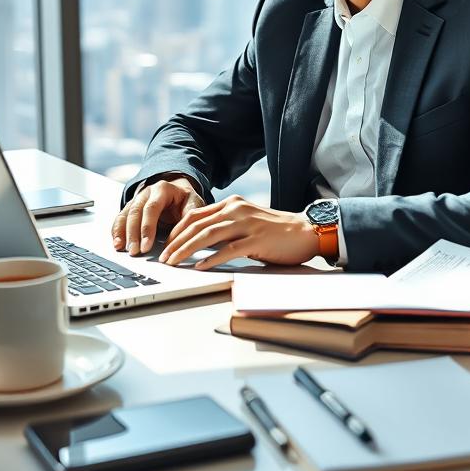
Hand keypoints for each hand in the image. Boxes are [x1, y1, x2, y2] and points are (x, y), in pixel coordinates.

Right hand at [112, 175, 204, 255]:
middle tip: (134, 252)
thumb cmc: (185, 199)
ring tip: (120, 248)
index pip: (152, 208)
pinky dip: (117, 231)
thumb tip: (187, 233)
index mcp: (162, 189)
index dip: (147, 227)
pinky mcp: (131, 208)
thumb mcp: (193, 203)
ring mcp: (137, 199)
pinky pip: (121, 218)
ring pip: (126, 215)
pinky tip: (116, 243)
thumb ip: (189, 216)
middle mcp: (147, 192)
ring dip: (122, 233)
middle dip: (133, 234)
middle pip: (136, 212)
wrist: (178, 191)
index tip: (146, 246)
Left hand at [159, 195, 319, 270]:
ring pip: (208, 235)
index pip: (196, 214)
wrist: (306, 231)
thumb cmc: (276, 230)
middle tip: (164, 256)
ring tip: (175, 262)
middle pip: (197, 224)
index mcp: (232, 204)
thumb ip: (226, 225)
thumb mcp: (247, 221)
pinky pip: (229, 250)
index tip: (167, 243)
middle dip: (176, 241)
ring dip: (187, 249)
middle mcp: (237, 210)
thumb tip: (200, 241)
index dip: (177, 229)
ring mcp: (247, 224)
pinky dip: (212, 258)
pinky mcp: (257, 240)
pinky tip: (200, 266)